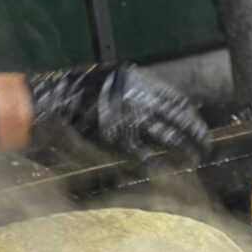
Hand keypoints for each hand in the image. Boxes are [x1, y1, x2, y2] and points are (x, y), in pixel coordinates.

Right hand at [28, 64, 207, 161]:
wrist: (47, 104)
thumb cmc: (75, 95)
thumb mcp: (109, 81)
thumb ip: (135, 93)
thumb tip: (160, 110)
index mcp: (136, 81)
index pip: (177, 100)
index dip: (192, 117)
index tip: (198, 127)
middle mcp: (137, 99)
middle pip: (180, 120)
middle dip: (197, 136)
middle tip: (205, 147)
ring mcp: (128, 121)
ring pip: (170, 140)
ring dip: (186, 152)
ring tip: (193, 160)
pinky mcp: (118, 142)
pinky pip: (148, 157)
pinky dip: (162, 165)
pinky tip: (169, 171)